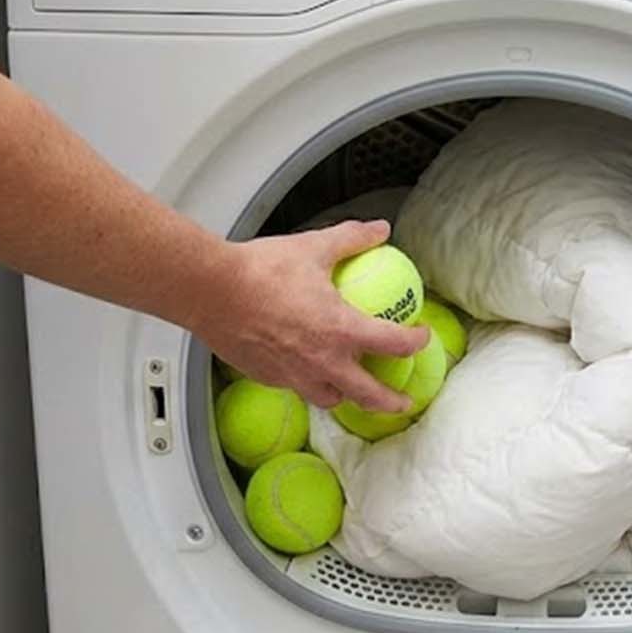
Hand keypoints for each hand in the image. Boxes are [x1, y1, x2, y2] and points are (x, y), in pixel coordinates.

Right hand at [202, 220, 429, 411]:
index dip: (415, 342)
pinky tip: (304, 370)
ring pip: (330, 398)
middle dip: (390, 402)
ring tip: (350, 391)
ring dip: (346, 396)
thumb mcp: (315, 247)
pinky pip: (296, 388)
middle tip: (401, 402)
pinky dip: (307, 383)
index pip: (394, 344)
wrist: (211, 291)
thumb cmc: (261, 270)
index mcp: (341, 331)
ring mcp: (294, 375)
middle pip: (368, 395)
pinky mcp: (269, 377)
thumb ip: (352, 238)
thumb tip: (379, 229)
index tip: (420, 337)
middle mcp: (323, 362)